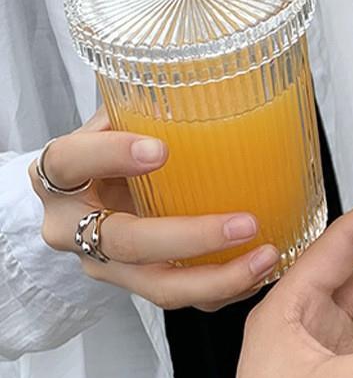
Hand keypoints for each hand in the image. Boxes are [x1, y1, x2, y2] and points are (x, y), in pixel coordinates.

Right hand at [28, 108, 278, 310]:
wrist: (86, 197)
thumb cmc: (108, 152)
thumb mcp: (114, 122)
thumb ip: (143, 107)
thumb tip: (203, 80)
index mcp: (62, 176)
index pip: (71, 162)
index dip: (111, 155)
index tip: (159, 148)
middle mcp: (74, 228)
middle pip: (126, 242)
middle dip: (189, 237)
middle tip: (244, 223)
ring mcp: (107, 264)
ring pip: (158, 286)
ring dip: (217, 278)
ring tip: (266, 256)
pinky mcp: (138, 283)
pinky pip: (184, 297)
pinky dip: (225, 288)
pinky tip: (261, 271)